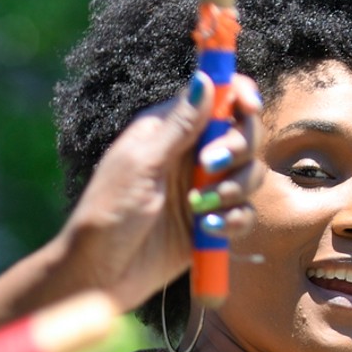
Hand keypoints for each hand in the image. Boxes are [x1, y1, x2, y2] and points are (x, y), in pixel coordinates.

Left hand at [56, 71, 265, 310]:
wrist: (101, 273)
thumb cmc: (108, 212)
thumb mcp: (142, 164)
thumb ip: (179, 126)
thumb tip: (205, 78)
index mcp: (170, 130)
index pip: (218, 99)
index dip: (240, 95)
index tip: (249, 106)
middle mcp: (191, 155)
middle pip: (244, 134)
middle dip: (237, 148)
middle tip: (208, 167)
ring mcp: (204, 189)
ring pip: (250, 174)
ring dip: (234, 188)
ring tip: (199, 208)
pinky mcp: (212, 223)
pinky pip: (243, 213)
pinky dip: (233, 220)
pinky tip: (207, 230)